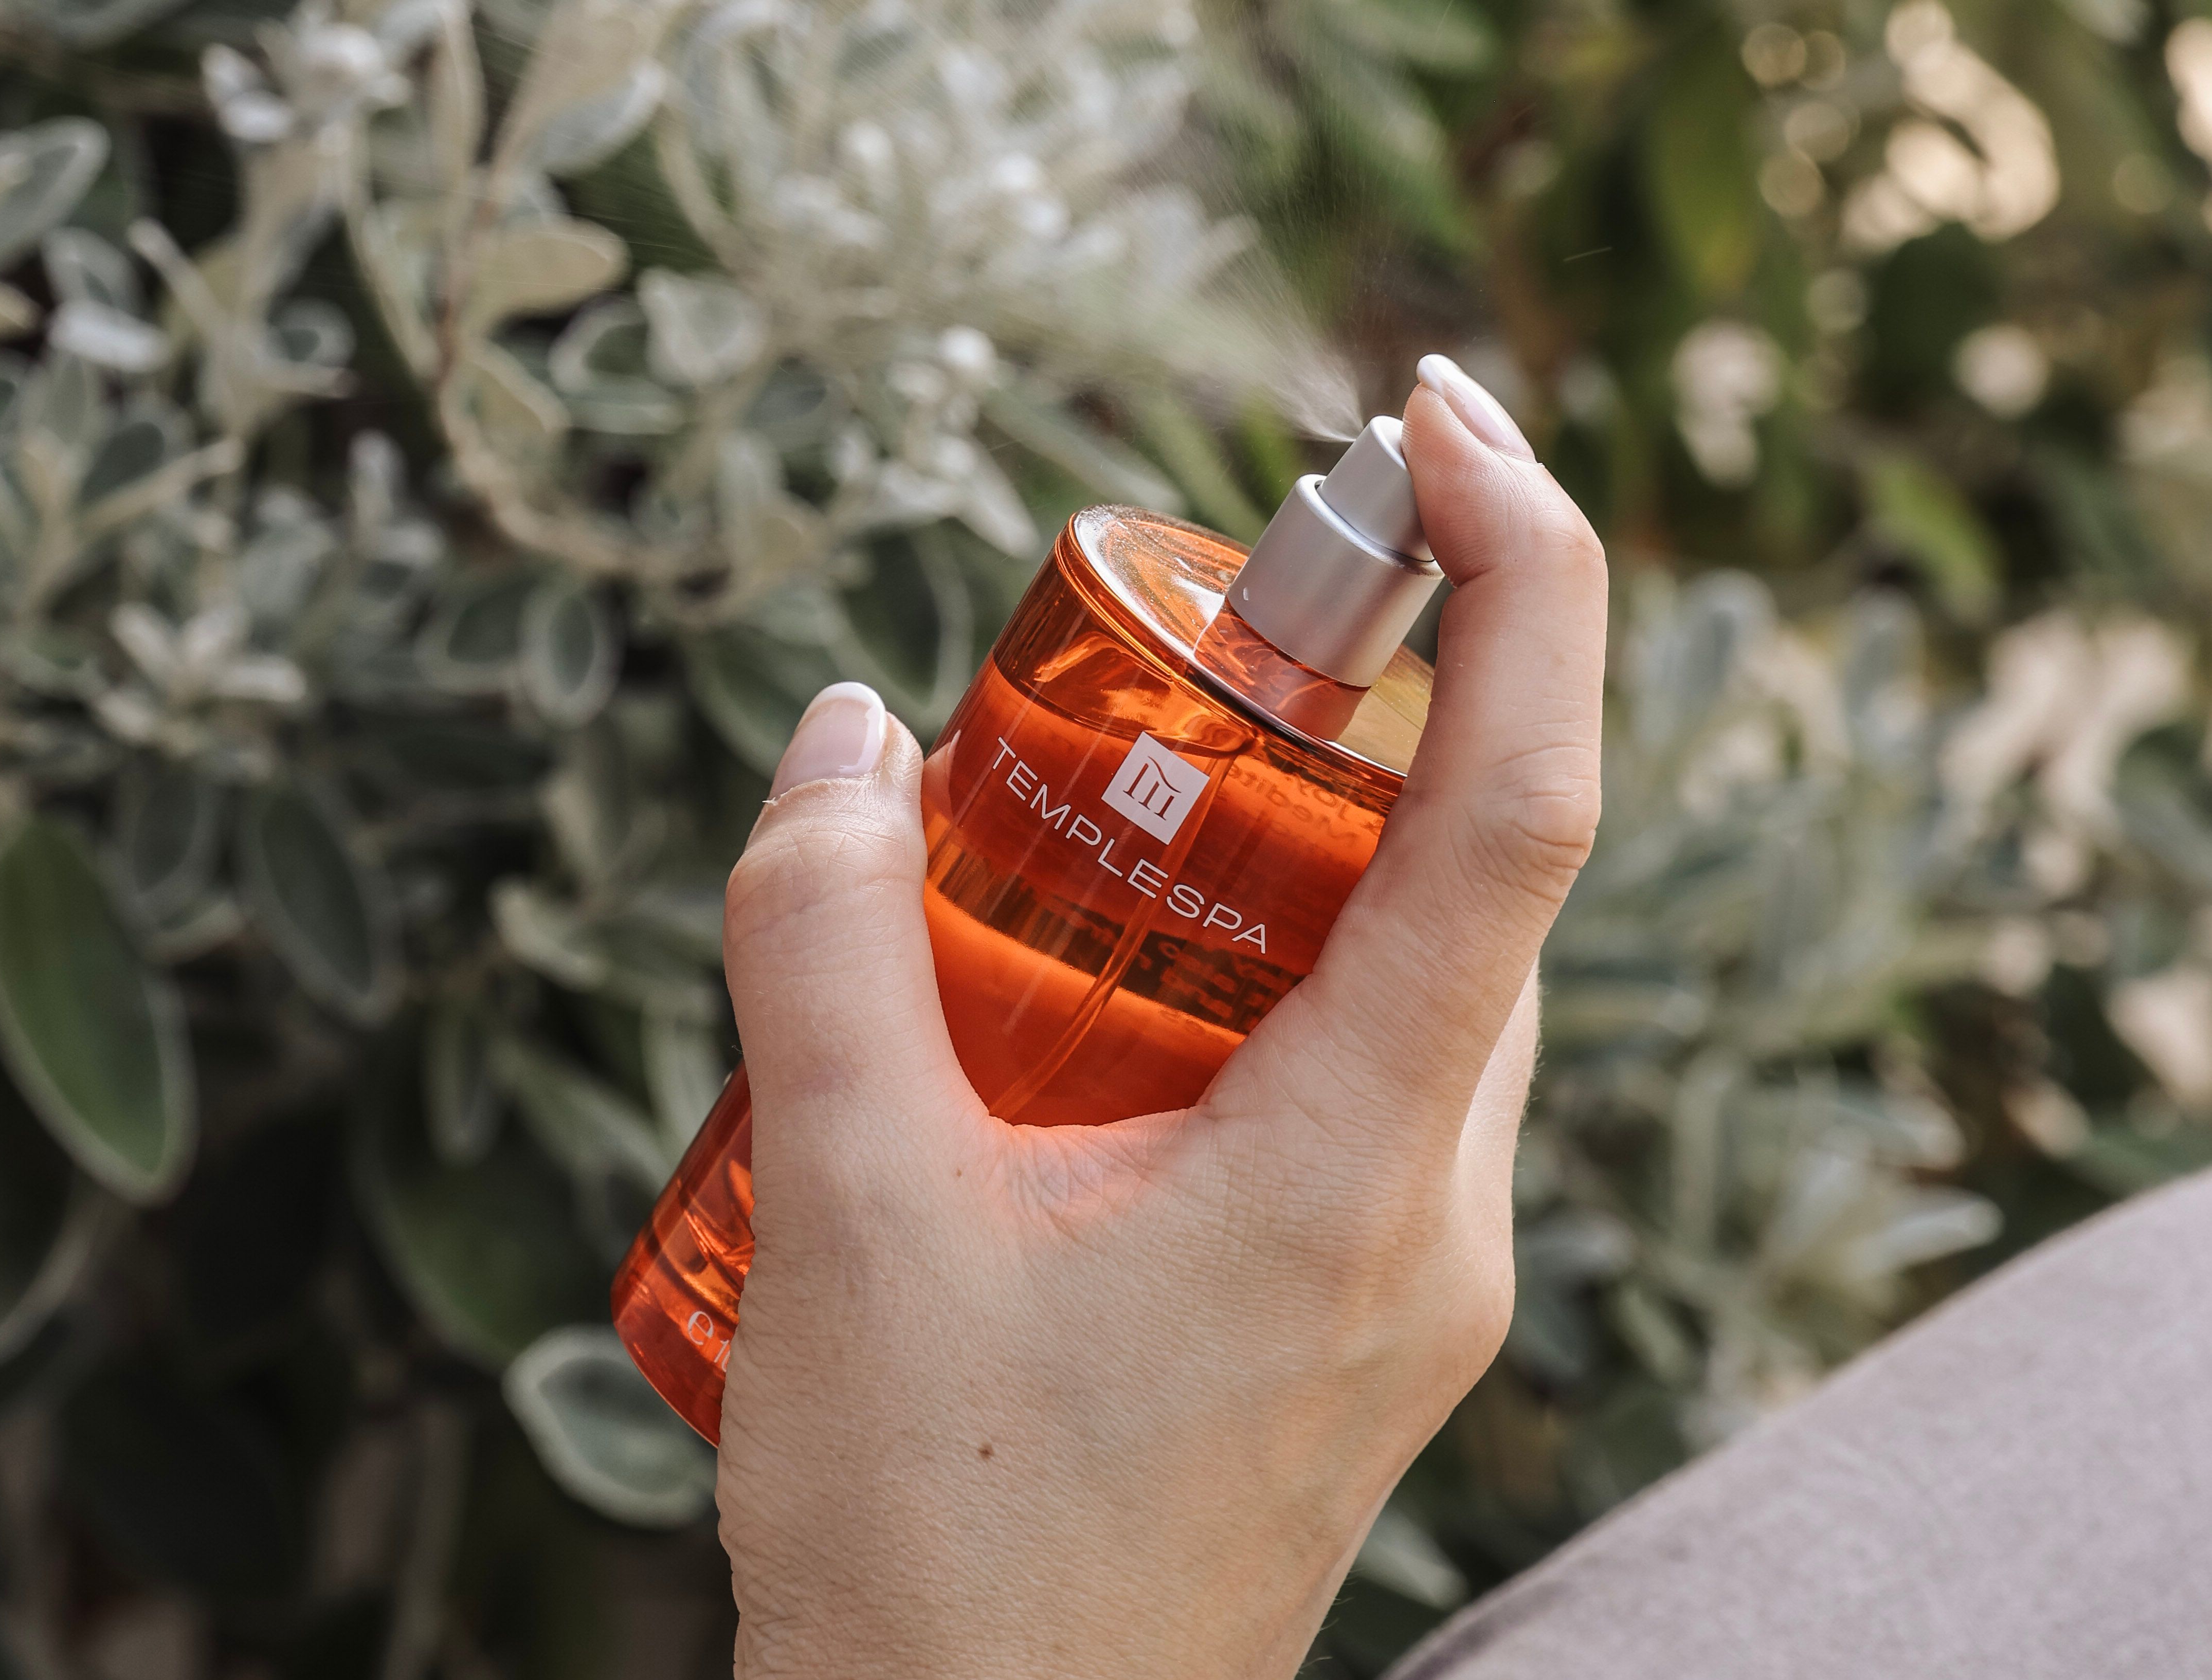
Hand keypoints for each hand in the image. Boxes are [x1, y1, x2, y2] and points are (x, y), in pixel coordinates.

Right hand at [715, 363, 1605, 1679]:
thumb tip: (836, 739)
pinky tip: (1105, 996)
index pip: (1521, 818)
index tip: (1442, 419)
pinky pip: (1355, 1074)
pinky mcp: (1352, 1309)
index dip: (1525, 582)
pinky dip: (1263, 973)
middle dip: (1376, 701)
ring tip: (1116, 810)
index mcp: (1359, 1174)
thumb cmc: (940, 1549)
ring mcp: (1409, 1271)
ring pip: (1411, 981)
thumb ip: (827, 942)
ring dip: (1301, 852)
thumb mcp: (852, 1212)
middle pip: (1474, 879)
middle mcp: (1433, 1212)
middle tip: (1211, 616)